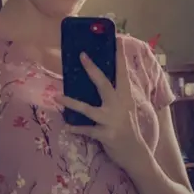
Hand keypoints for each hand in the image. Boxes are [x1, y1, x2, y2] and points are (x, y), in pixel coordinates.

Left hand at [57, 38, 146, 170]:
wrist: (136, 153)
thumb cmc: (128, 128)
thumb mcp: (126, 108)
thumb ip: (117, 95)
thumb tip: (102, 80)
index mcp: (125, 97)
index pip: (123, 73)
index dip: (120, 57)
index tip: (118, 40)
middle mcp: (119, 105)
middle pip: (104, 83)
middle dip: (92, 69)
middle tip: (82, 55)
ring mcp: (112, 121)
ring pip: (88, 109)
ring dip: (72, 103)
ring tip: (57, 97)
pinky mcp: (106, 135)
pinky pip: (87, 130)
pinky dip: (76, 128)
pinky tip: (67, 126)